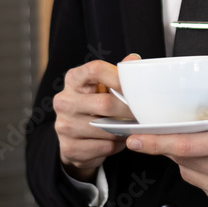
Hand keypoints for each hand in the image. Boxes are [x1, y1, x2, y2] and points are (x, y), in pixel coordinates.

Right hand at [54, 53, 139, 181]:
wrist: (77, 137)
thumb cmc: (96, 103)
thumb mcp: (105, 85)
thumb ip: (119, 72)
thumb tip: (134, 59)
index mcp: (74, 79)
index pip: (96, 70)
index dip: (119, 78)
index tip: (136, 88)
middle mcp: (64, 100)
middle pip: (105, 103)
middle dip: (128, 110)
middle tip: (143, 114)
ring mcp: (64, 125)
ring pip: (105, 129)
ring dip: (123, 130)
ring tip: (133, 127)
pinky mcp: (69, 147)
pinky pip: (103, 147)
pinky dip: (117, 145)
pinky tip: (119, 140)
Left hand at [126, 93, 207, 206]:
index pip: (185, 144)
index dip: (156, 142)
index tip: (135, 139)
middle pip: (181, 158)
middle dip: (166, 147)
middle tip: (160, 136)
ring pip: (188, 172)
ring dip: (185, 159)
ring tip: (201, 147)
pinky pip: (200, 186)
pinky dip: (199, 173)